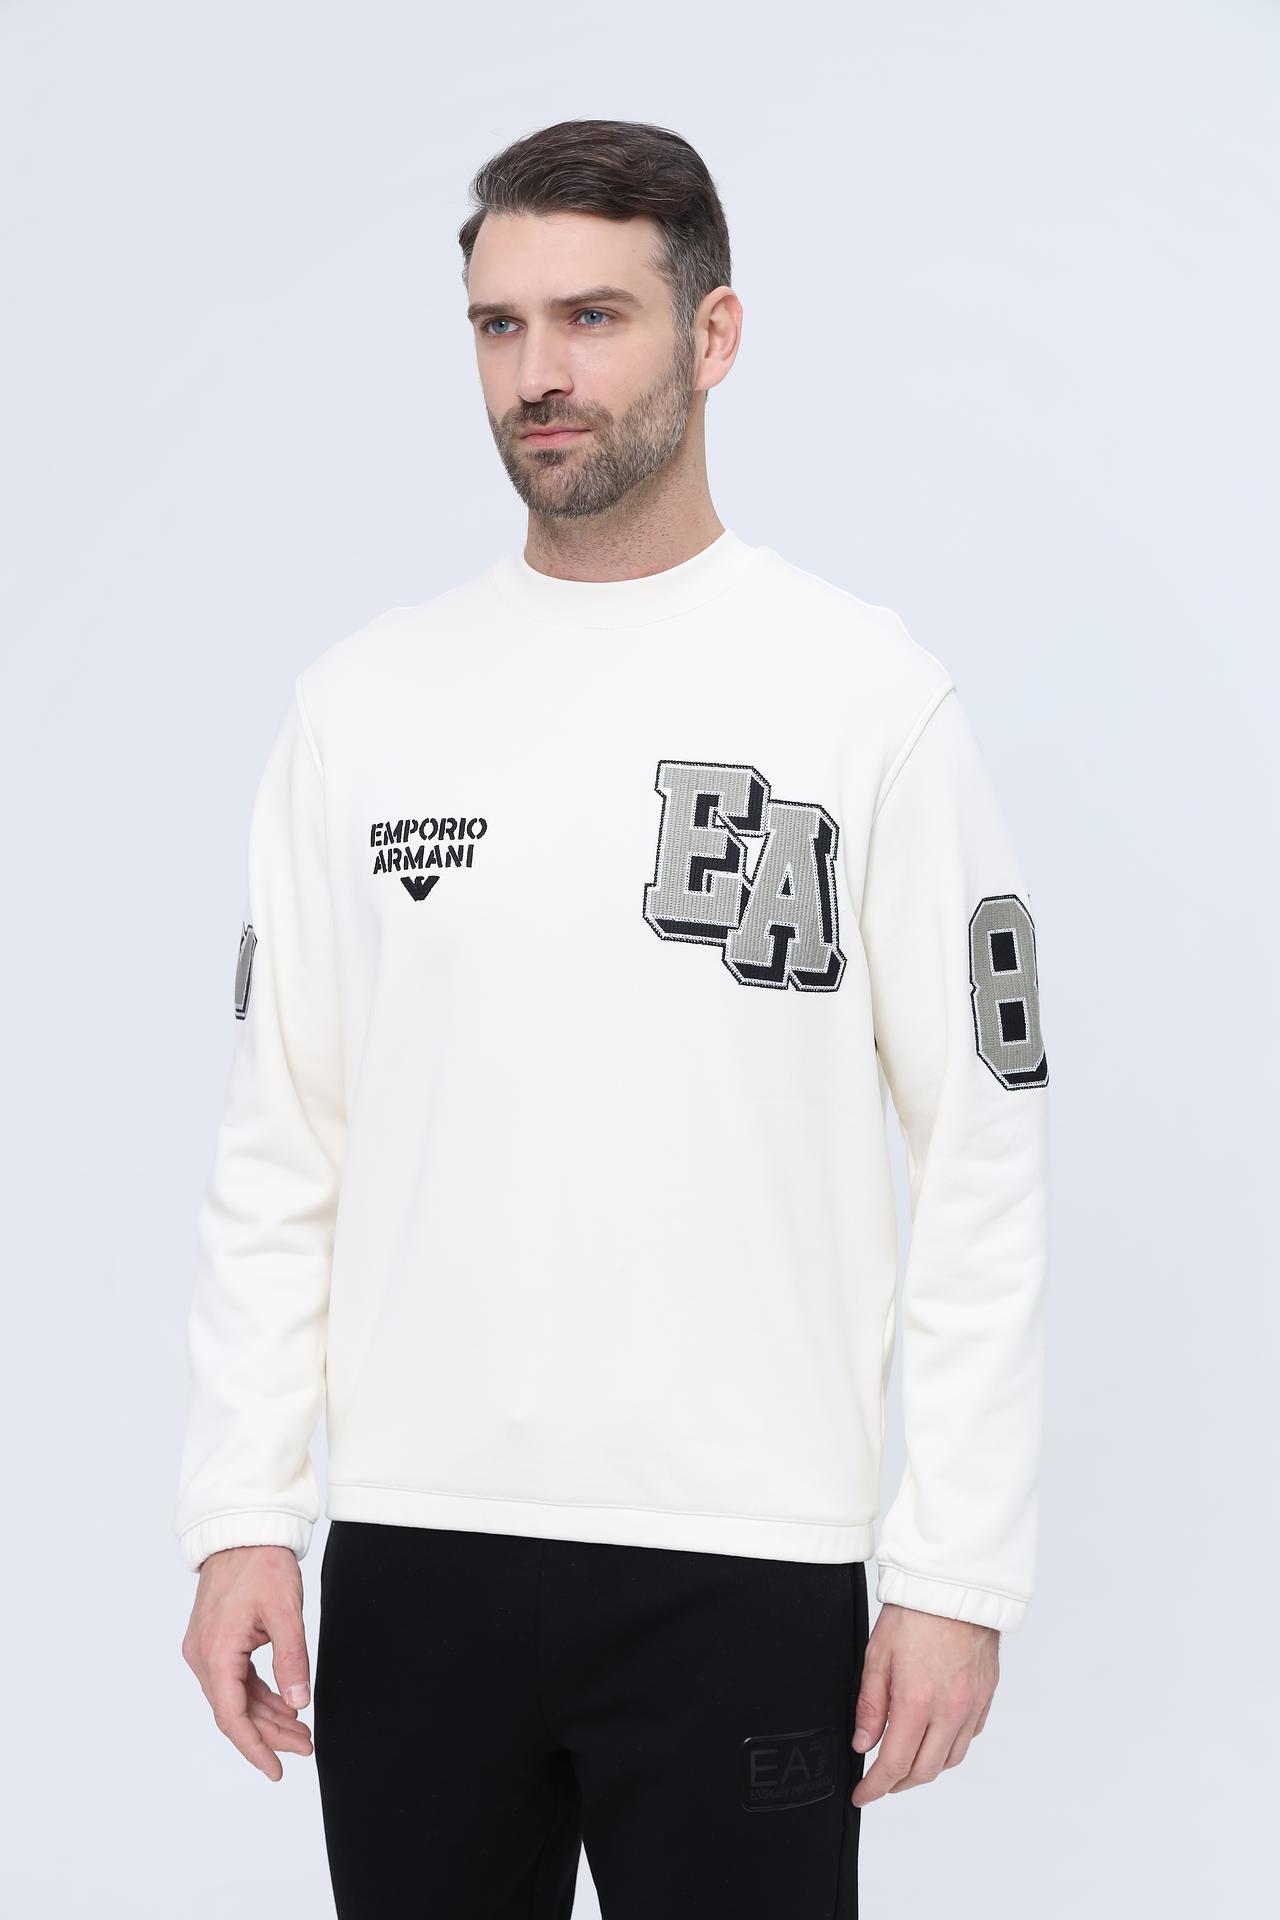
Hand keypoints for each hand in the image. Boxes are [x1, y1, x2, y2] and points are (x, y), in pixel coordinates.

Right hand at [182, 1544, 314, 1780]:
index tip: (276, 1771)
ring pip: (235, 1698)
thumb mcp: (285, 1611)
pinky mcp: (213, 1642)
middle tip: (305, 1748)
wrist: (242, 1531)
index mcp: (216, 1652)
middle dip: (269, 1735)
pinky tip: (284, 1706)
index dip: (255, 1748)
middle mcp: (202, 1656)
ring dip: (267, 1717)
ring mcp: (205, 1650)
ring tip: (301, 1733)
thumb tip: (299, 1702)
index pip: (232, 1716)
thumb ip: (292, 1658)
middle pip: (234, 1712)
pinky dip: (259, 1696)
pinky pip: (235, 1680)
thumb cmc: (262, 1564)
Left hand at [850, 1602, 997, 1805]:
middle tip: (880, 1781)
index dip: (875, 1788)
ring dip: (926, 1768)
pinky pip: (969, 1736)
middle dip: (899, 1783)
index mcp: (918, 1701)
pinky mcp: (987, 1696)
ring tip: (906, 1761)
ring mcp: (972, 1705)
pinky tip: (935, 1736)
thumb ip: (870, 1705)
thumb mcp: (877, 1655)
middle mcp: (950, 1710)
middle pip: (925, 1771)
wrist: (955, 1585)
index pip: (895, 1764)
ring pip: (950, 1759)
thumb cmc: (914, 1612)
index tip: (862, 1795)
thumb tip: (863, 1744)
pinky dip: (950, 1746)